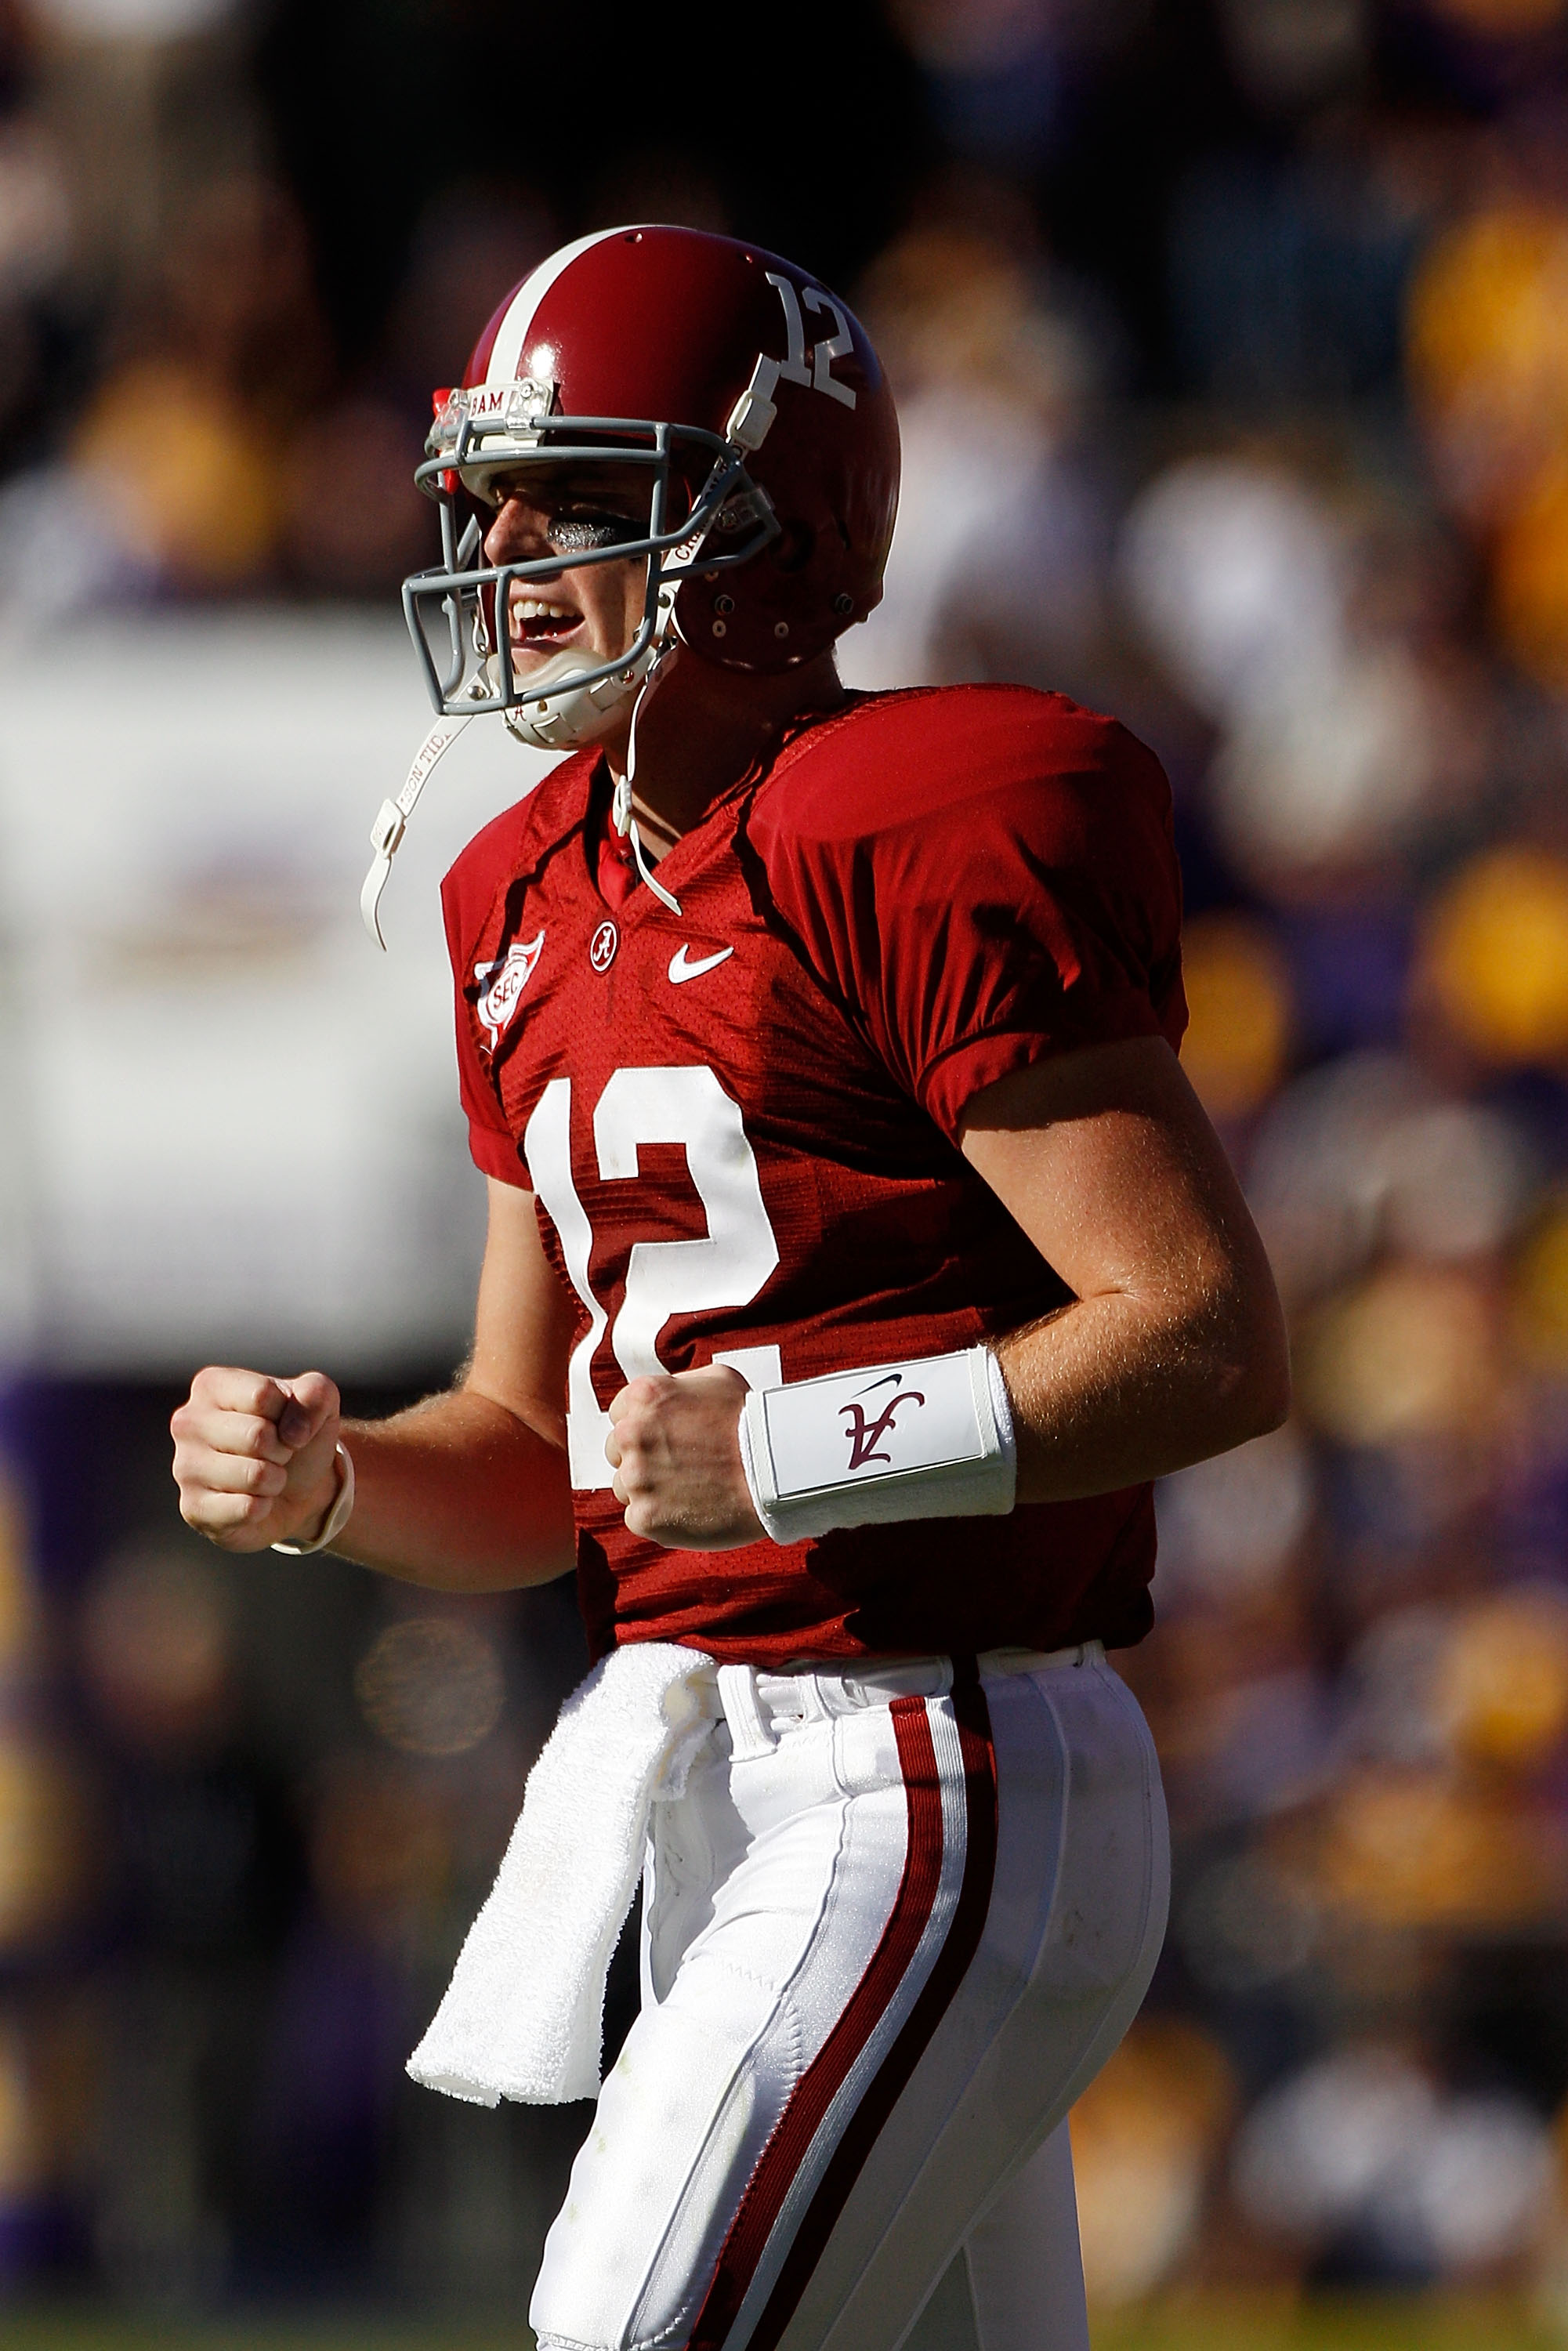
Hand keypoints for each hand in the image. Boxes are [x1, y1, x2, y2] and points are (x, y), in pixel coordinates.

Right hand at [171, 1366, 342, 1552]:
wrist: (297, 1487)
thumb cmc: (297, 1434)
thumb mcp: (319, 1400)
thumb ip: (316, 1393)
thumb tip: (293, 1433)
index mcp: (211, 1385)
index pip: (262, 1395)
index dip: (288, 1413)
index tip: (284, 1421)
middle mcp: (187, 1422)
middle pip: (257, 1436)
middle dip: (283, 1449)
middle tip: (278, 1453)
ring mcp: (184, 1467)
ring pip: (254, 1475)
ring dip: (275, 1479)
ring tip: (266, 1475)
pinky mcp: (193, 1508)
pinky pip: (246, 1509)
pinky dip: (264, 1507)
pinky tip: (253, 1500)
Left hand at [605, 1365, 763, 1549]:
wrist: (775, 1472)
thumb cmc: (753, 1423)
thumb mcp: (717, 1379)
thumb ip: (678, 1386)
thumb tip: (666, 1396)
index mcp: (645, 1396)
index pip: (619, 1414)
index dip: (644, 1427)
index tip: (665, 1438)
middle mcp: (633, 1433)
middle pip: (616, 1451)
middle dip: (642, 1458)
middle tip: (679, 1466)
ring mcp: (636, 1477)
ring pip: (624, 1487)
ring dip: (648, 1489)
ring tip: (688, 1490)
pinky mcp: (645, 1516)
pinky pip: (639, 1518)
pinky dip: (660, 1518)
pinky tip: (690, 1509)